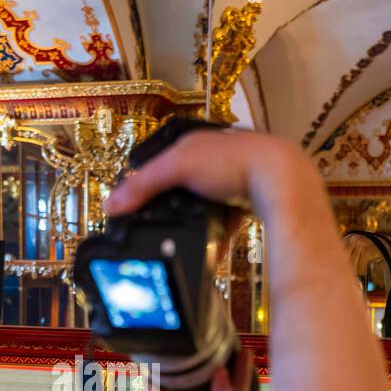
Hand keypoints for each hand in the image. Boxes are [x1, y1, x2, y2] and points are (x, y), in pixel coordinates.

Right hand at [106, 130, 319, 237]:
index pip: (158, 161)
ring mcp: (233, 179)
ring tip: (184, 238)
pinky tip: (212, 248)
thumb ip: (143, 185)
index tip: (131, 207)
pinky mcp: (248, 200)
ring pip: (204, 205)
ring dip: (194, 222)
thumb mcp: (178, 168)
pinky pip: (225, 221)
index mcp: (194, 142)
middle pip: (181, 186)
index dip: (144, 184)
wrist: (280, 178)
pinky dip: (217, 234)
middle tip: (156, 226)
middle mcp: (214, 157)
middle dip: (171, 206)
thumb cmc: (231, 161)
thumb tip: (110, 204)